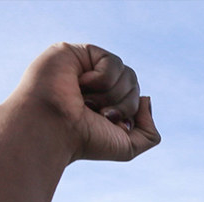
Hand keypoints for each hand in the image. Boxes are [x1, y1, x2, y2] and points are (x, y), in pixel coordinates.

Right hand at [10, 43, 159, 162]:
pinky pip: (112, 62)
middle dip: (123, 104)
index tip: (110, 124)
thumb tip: (146, 99)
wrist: (53, 128)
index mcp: (106, 103)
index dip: (129, 112)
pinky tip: (80, 84)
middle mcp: (96, 85)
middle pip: (134, 84)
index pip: (136, 98)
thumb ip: (150, 132)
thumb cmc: (85, 139)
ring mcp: (86, 67)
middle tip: (99, 114)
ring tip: (87, 102)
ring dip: (111, 94)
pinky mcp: (76, 52)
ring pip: (127, 73)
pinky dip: (102, 79)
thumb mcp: (128, 146)